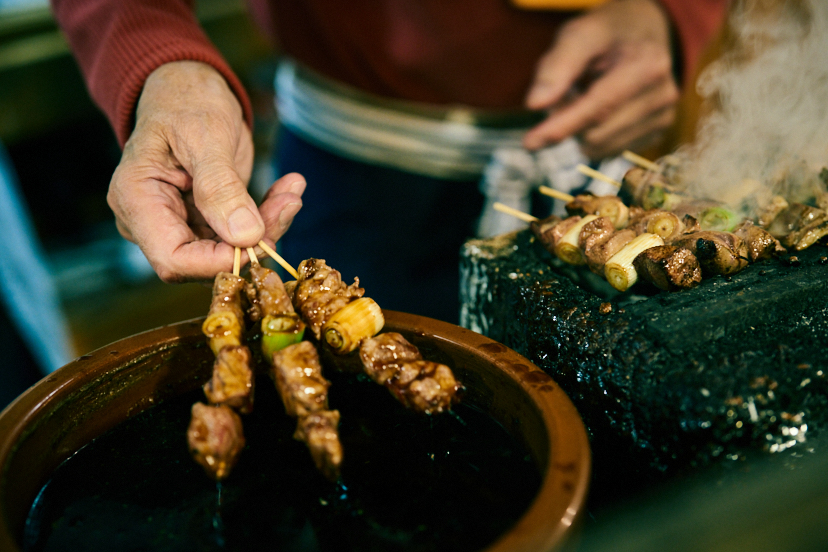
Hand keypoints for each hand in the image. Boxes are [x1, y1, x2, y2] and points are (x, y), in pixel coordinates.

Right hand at [107, 61, 304, 281]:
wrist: (188, 86)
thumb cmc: (186, 101)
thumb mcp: (205, 136)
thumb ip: (221, 188)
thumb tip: (246, 237)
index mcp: (137, 201)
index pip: (174, 260)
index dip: (219, 261)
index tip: (260, 239)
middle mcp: (154, 221)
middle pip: (206, 260)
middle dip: (253, 240)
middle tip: (289, 203)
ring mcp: (180, 223)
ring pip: (229, 250)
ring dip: (268, 226)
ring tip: (292, 190)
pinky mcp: (206, 220)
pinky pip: (239, 233)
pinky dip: (267, 215)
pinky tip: (288, 188)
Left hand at [523, 0, 678, 158]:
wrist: (645, 32)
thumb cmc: (607, 33)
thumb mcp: (578, 34)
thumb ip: (556, 67)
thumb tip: (535, 105)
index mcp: (645, 65)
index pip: (598, 107)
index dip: (561, 127)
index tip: (530, 142)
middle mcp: (661, 94)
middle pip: (596, 134)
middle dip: (568, 122)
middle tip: (567, 93)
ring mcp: (663, 116)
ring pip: (601, 148)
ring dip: (580, 131)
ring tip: (585, 98)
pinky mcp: (658, 132)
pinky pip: (611, 151)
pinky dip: (595, 137)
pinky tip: (601, 111)